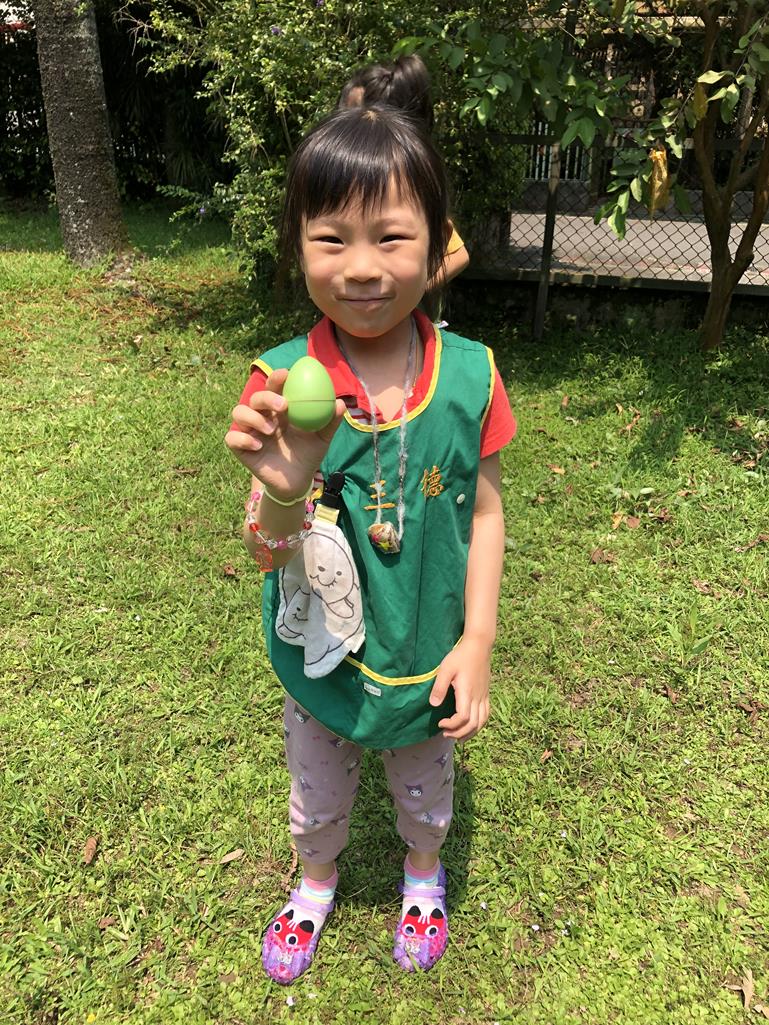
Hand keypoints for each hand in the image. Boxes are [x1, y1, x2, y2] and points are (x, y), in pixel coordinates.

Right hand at [225, 368, 345, 499]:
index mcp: (279, 409)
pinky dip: (242, 439)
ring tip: (271, 430)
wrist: (298, 481)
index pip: (274, 388)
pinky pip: (232, 438)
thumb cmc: (308, 454)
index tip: (286, 374)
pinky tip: (258, 445)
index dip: (276, 378)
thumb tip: (340, 404)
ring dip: (253, 417)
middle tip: (283, 405)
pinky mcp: (241, 449)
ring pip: (239, 413)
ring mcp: (250, 431)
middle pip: (255, 398)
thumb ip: (330, 422)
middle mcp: (262, 416)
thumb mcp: (322, 438)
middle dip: (266, 397)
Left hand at [428, 635, 491, 740]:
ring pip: (481, 722)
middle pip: (473, 724)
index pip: (463, 718)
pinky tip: (472, 726)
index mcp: (467, 692)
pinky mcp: (486, 694)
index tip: (440, 723)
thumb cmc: (460, 656)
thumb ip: (439, 687)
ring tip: (458, 737)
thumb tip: (434, 705)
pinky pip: (486, 715)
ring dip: (470, 733)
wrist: (479, 646)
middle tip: (445, 733)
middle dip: (459, 733)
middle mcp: (478, 697)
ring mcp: (484, 696)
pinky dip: (479, 725)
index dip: (452, 725)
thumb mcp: (445, 669)